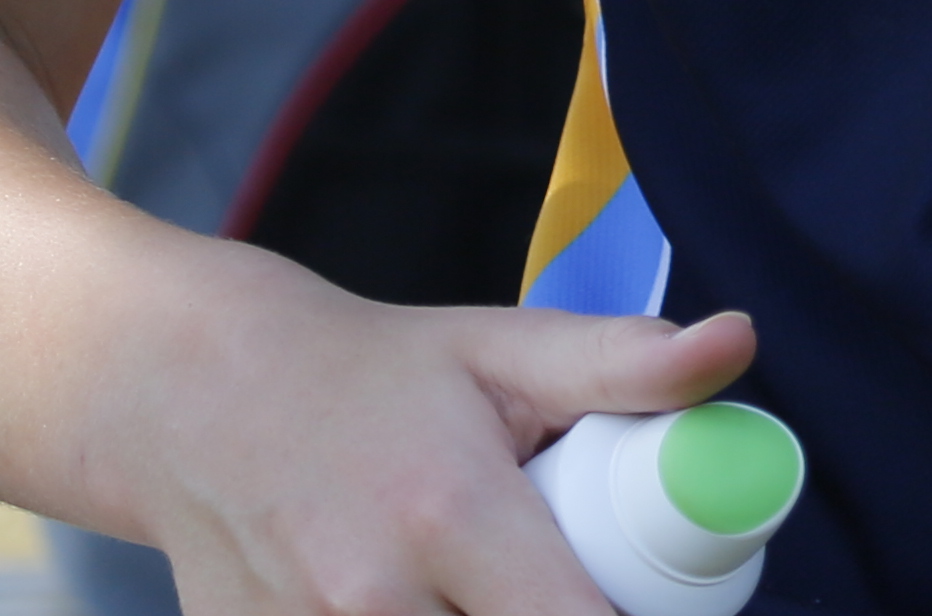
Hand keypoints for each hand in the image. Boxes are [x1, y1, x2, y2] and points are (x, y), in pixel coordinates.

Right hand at [108, 264, 753, 614]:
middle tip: (576, 588)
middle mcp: (370, 601)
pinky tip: (433, 602)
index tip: (659, 604)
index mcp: (450, 517)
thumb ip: (626, 365)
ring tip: (495, 587)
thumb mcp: (504, 348)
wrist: (192, 398)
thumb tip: (739, 341)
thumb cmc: (373, 374)